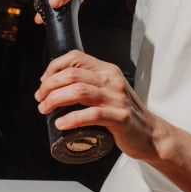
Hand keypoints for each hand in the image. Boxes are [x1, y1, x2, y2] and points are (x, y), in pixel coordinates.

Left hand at [34, 50, 162, 160]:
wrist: (150, 134)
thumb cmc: (123, 115)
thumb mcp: (109, 92)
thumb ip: (91, 85)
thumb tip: (56, 87)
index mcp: (108, 70)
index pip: (75, 57)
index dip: (53, 68)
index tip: (43, 84)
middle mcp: (112, 80)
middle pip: (72, 74)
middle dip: (49, 86)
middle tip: (40, 100)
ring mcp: (117, 98)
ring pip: (78, 91)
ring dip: (55, 100)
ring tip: (45, 110)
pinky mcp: (121, 117)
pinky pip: (92, 114)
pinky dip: (72, 119)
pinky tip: (61, 124)